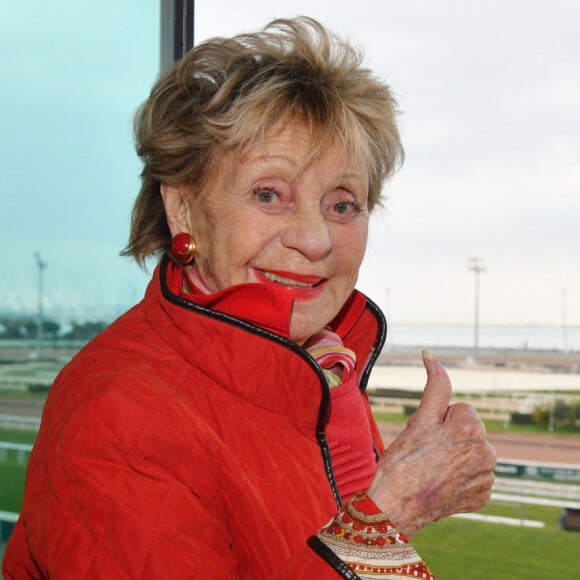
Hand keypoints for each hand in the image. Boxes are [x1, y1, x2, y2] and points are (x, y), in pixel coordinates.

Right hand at [366, 350, 495, 537]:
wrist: (395, 506)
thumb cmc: (402, 460)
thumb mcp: (418, 418)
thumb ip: (434, 384)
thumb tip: (430, 354)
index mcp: (472, 428)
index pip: (460, 408)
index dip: (440, 419)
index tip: (427, 436)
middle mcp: (487, 452)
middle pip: (468, 429)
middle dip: (450, 435)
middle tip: (427, 452)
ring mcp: (486, 478)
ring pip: (471, 451)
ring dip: (456, 455)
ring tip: (433, 468)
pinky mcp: (483, 496)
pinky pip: (474, 475)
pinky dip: (460, 476)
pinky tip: (442, 482)